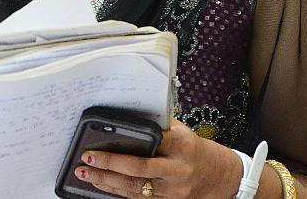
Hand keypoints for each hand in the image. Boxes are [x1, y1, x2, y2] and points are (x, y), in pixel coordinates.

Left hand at [75, 119, 241, 197]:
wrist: (220, 177)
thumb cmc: (197, 150)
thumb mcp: (184, 132)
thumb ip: (160, 126)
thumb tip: (130, 115)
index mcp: (182, 146)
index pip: (150, 143)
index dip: (123, 146)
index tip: (100, 142)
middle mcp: (177, 170)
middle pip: (138, 170)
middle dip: (109, 166)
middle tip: (87, 160)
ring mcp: (172, 191)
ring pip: (134, 189)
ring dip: (107, 182)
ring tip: (86, 175)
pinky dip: (118, 193)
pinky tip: (103, 186)